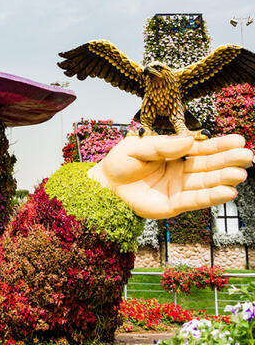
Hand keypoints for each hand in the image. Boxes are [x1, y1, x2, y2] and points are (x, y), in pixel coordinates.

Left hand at [88, 133, 252, 218]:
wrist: (104, 187)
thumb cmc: (120, 163)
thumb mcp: (138, 148)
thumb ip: (162, 146)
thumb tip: (188, 140)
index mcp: (175, 153)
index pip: (201, 148)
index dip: (220, 145)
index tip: (239, 141)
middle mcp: (182, 170)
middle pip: (209, 165)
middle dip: (228, 160)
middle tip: (248, 156)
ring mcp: (179, 187)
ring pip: (206, 183)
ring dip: (224, 179)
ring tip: (240, 174)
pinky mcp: (174, 204)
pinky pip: (196, 200)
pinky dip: (211, 197)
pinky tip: (228, 192)